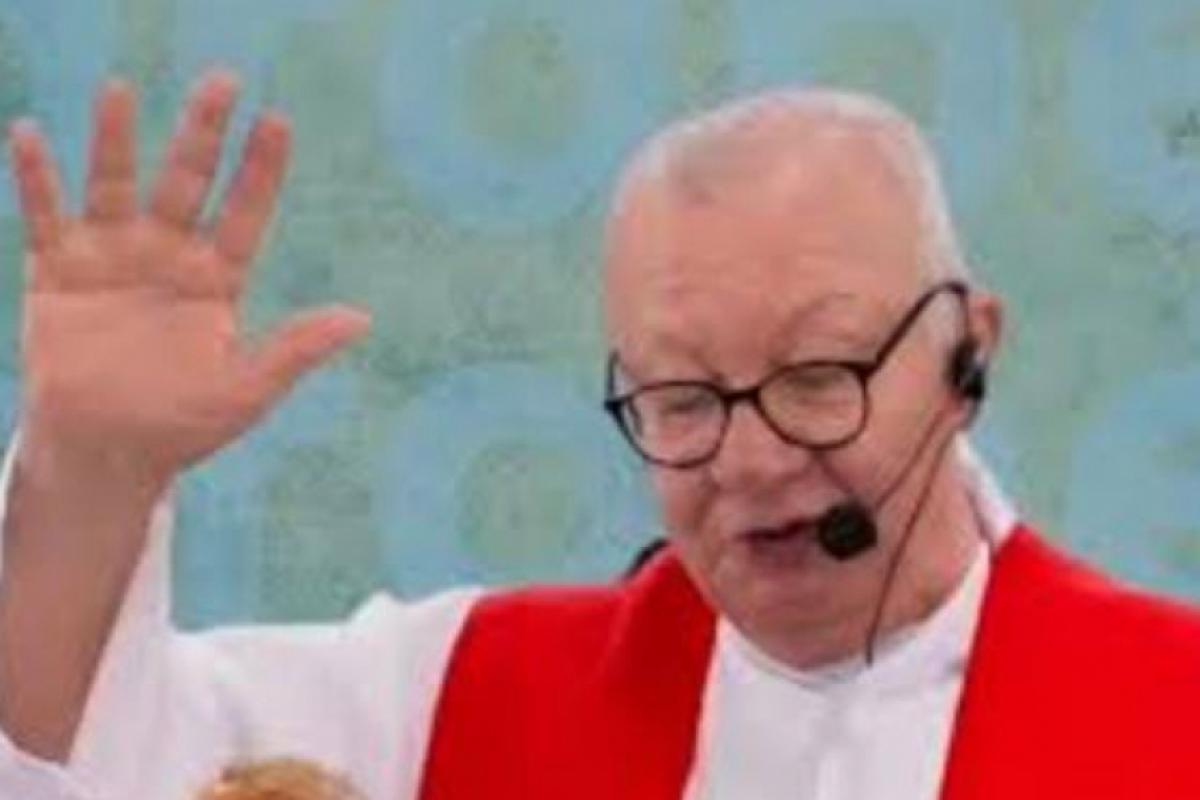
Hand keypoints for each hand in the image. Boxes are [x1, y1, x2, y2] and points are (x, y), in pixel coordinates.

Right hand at [6, 70, 369, 487]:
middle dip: (203, 134)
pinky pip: (45, 216)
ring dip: (116, 140)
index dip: (261, 170)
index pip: (245, 213)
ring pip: (115, 185)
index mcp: (217, 280)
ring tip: (120, 89)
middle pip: (187, 183)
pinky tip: (31, 134)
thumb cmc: (183, 426)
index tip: (277, 122)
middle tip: (222, 81)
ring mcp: (113, 258)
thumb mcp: (247, 390)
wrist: (107, 452)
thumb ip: (296, 348)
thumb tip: (362, 319)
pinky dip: (37, 179)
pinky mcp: (58, 272)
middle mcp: (168, 255)